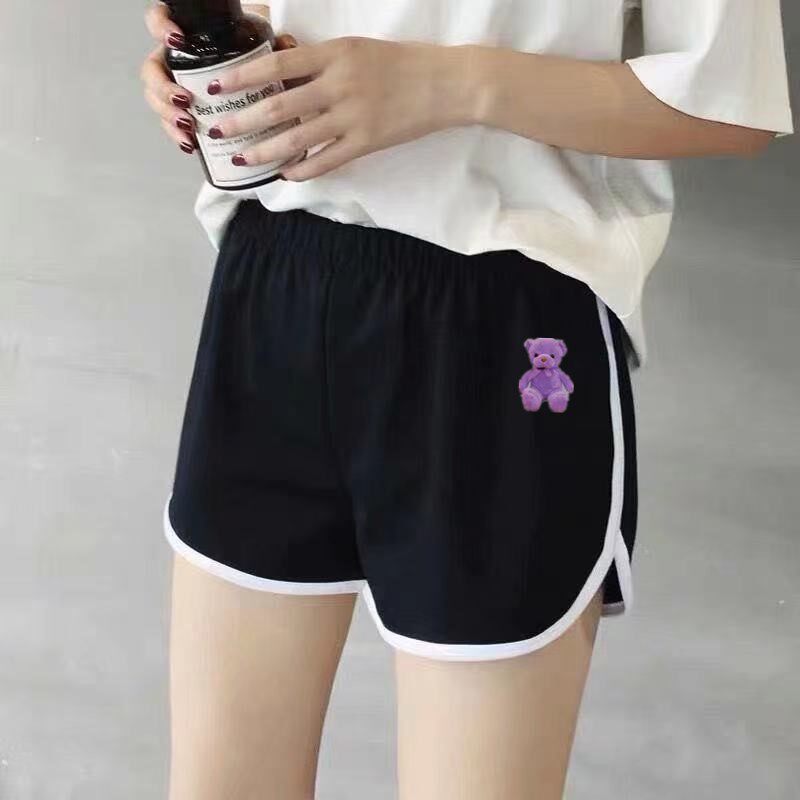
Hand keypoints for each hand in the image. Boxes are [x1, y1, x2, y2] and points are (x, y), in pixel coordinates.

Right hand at [140, 2, 296, 154]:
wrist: (265, 93)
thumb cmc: (258, 63)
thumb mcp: (264, 49)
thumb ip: (274, 45)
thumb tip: (286, 46)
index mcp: (190, 39)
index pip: (159, 21)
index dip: (159, 26)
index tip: (176, 40)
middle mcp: (178, 63)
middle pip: (151, 70)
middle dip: (162, 88)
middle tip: (184, 101)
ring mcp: (177, 89)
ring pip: (157, 100)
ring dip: (168, 116)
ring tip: (189, 128)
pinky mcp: (184, 115)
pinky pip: (171, 125)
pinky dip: (178, 136)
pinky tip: (190, 144)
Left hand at [204, 37, 472, 180]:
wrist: (446, 84)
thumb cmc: (402, 64)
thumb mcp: (357, 49)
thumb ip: (322, 62)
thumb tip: (284, 75)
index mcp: (336, 53)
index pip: (279, 63)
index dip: (244, 75)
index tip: (217, 83)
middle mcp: (340, 84)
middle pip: (281, 104)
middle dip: (244, 118)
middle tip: (219, 129)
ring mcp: (354, 116)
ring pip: (299, 137)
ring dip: (267, 149)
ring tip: (244, 158)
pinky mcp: (368, 142)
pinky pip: (328, 159)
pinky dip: (304, 168)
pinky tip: (287, 174)